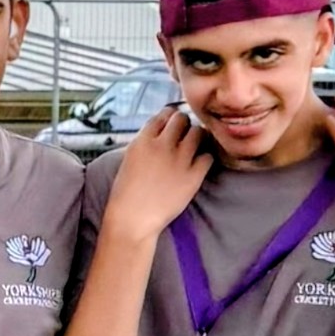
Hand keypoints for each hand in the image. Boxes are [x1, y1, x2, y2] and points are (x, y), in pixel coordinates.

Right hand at [102, 104, 209, 243]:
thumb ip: (145, 143)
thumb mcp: (129, 160)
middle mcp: (161, 146)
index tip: (172, 126)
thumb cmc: (126, 195)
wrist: (132, 221)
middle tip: (184, 137)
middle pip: (182, 119)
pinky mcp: (192, 177)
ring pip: (198, 133)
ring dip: (197, 138)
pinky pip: (208, 156)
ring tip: (193, 149)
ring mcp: (179, 161)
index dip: (170, 119)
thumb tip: (162, 133)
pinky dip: (205, 158)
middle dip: (184, 125)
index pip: (164, 115)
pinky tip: (198, 166)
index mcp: (143, 141)